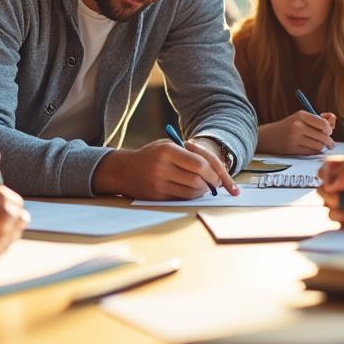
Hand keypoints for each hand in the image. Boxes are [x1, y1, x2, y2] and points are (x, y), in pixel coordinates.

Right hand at [0, 186, 27, 257]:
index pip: (17, 202)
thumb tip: (13, 208)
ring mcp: (2, 234)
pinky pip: (4, 248)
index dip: (9, 207)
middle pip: (21, 218)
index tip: (2, 211)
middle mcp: (5, 213)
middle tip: (0, 224)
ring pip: (15, 234)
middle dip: (12, 220)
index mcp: (0, 196)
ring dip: (7, 233)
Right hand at [93, 139, 236, 199]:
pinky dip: (192, 196)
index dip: (214, 173)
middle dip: (212, 184)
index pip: (200, 164)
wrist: (123, 170)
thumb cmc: (151, 155)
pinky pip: (182, 198)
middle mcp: (162, 167)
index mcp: (168, 150)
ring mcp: (159, 183)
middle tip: (216, 184)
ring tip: (205, 187)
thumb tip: (215, 169)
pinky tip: (193, 191)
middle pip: (198, 180)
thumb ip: (189, 153)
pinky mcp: (157, 196)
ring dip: (203, 191)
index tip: (220, 177)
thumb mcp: (167, 145)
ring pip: (192, 192)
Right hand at [256, 111, 335, 154]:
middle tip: (330, 143)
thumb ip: (318, 119)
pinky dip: (315, 151)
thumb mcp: (301, 119)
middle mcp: (297, 126)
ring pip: (318, 145)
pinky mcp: (292, 149)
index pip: (323, 124)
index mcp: (301, 115)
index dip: (329, 129)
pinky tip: (312, 149)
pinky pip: (311, 152)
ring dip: (322, 147)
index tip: (329, 131)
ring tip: (321, 146)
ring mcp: (294, 138)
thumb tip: (333, 119)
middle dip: (329, 141)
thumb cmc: (288, 127)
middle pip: (323, 136)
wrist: (268, 137)